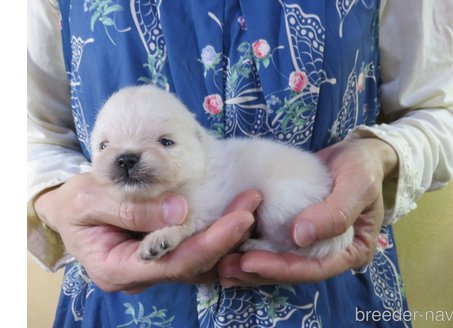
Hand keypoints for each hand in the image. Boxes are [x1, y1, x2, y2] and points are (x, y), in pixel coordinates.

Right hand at [34, 173, 260, 292]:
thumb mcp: (90, 197)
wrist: (68, 208)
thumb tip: (180, 210)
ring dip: (229, 235)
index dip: (211, 242)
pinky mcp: (164, 256)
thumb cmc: (73, 202)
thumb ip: (132, 206)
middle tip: (253, 200)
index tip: (241, 216)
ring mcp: (154, 268)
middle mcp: (141, 276)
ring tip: (251, 202)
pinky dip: (218, 233)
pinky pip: (196, 251)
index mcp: (118, 269)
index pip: (175, 263)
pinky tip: (236, 211)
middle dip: (229, 236)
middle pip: (194, 264)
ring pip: (200, 262)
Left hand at [217, 138, 397, 286]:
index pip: (315, 269)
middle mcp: (330, 253)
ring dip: (250, 265)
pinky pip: (274, 243)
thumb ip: (336, 212)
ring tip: (221, 264)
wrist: (357, 153)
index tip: (251, 262)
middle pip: (293, 271)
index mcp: (351, 251)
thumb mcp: (357, 185)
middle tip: (226, 267)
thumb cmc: (363, 168)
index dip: (283, 268)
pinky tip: (229, 247)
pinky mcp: (296, 229)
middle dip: (259, 271)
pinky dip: (252, 246)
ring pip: (280, 261)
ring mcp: (312, 243)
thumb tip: (301, 236)